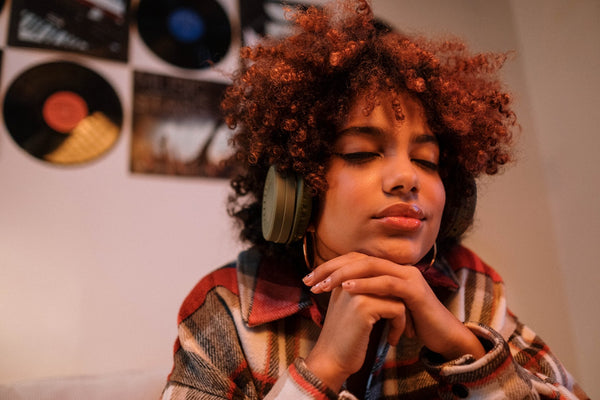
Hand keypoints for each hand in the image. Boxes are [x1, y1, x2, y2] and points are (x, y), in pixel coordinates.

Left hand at [303, 252, 484, 390]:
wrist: (441, 335)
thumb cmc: (412, 322)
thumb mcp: (385, 304)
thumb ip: (368, 294)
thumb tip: (339, 290)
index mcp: (389, 269)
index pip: (355, 259)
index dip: (331, 266)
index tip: (308, 278)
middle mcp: (398, 267)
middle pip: (359, 258)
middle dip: (331, 268)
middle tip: (310, 280)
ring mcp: (408, 276)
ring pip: (370, 266)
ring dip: (343, 275)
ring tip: (323, 285)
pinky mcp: (414, 290)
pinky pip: (386, 283)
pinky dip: (365, 284)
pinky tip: (347, 289)